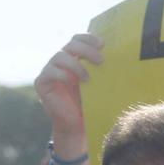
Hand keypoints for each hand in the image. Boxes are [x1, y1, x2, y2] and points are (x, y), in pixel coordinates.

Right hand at [35, 33, 102, 162]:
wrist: (78, 126)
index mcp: (74, 58)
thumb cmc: (91, 104)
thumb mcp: (99, 83)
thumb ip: (102, 68)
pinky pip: (50, 72)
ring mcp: (49, 71)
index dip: (88, 38)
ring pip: (59, 56)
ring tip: (88, 78)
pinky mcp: (41, 83)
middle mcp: (60, 62)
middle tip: (101, 60)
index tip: (103, 44)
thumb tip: (122, 54)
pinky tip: (74, 83)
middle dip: (86, 49)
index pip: (77, 39)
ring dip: (76, 64)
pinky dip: (63, 74)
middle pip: (70, 44)